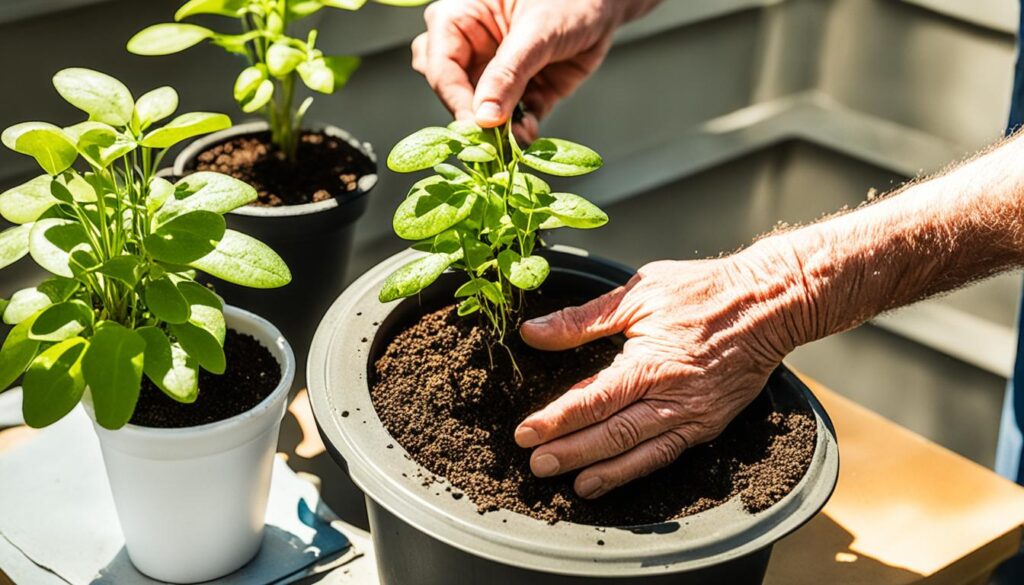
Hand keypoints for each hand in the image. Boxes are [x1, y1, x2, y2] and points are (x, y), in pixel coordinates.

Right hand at [412, 0, 657, 140]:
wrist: (607, 2)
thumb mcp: (535, 31)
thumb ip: (508, 74)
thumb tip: (484, 117)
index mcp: (458, 20)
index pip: (441, 67)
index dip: (455, 100)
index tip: (473, 126)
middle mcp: (471, 48)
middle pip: (454, 92)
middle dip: (472, 117)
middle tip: (490, 137)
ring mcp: (495, 73)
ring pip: (482, 112)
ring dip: (497, 130)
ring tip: (517, 135)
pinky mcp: (523, 92)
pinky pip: (513, 121)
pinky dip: (521, 131)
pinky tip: (530, 132)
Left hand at [516, 251, 807, 498]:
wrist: (770, 303)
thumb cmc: (703, 291)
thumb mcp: (637, 293)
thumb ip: (582, 320)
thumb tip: (534, 332)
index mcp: (650, 363)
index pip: (592, 400)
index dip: (556, 420)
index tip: (526, 433)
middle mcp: (671, 398)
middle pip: (611, 436)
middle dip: (570, 453)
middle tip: (536, 466)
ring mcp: (692, 416)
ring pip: (639, 454)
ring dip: (601, 472)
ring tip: (571, 484)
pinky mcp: (707, 425)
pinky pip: (665, 454)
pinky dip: (636, 470)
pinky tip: (612, 477)